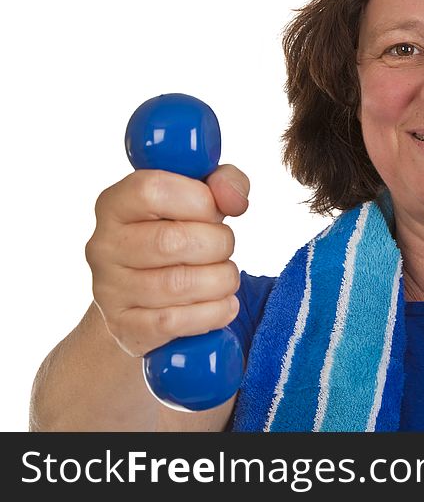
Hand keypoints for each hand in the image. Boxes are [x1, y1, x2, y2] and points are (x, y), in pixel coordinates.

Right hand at [85, 164, 249, 356]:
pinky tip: (223, 304)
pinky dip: (214, 312)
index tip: (215, 211)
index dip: (199, 199)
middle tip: (224, 248)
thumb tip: (233, 199)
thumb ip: (223, 182)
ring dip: (221, 280)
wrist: (146, 300)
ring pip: (180, 284)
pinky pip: (176, 322)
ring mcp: (109, 290)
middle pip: (172, 240)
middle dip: (218, 243)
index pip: (153, 190)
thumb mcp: (200, 200)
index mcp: (115, 203)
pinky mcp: (125, 327)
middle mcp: (103, 245)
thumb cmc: (179, 236)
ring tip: (225, 276)